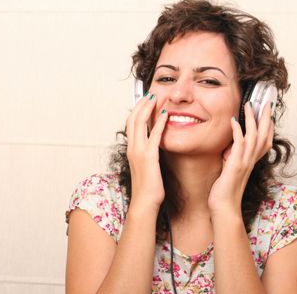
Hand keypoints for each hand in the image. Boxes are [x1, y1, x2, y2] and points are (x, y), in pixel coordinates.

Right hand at [126, 92, 168, 209]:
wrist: (144, 202)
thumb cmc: (147, 187)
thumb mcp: (146, 166)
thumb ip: (148, 153)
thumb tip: (154, 145)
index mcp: (131, 149)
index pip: (130, 124)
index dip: (137, 110)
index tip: (145, 100)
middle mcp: (132, 148)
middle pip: (132, 119)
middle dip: (141, 104)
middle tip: (149, 93)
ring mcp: (139, 152)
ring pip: (139, 123)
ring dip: (147, 108)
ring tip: (155, 97)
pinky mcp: (149, 157)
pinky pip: (154, 135)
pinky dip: (159, 122)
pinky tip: (166, 114)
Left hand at [208, 101, 274, 215]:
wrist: (224, 207)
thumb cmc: (224, 191)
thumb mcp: (230, 171)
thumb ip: (231, 159)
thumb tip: (228, 150)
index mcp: (251, 162)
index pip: (265, 141)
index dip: (267, 127)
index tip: (267, 114)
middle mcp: (250, 161)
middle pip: (264, 135)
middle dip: (265, 118)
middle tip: (266, 103)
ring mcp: (244, 162)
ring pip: (254, 136)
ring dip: (251, 119)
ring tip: (249, 105)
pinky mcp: (235, 164)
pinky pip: (239, 144)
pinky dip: (237, 131)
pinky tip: (233, 121)